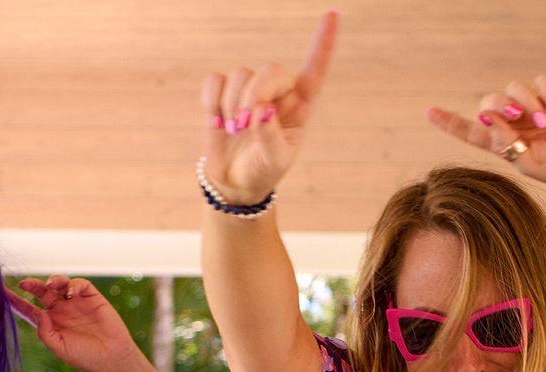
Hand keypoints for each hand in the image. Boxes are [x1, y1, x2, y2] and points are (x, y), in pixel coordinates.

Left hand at [8, 276, 142, 371]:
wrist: (112, 359)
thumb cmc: (84, 358)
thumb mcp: (59, 347)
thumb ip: (45, 331)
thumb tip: (37, 311)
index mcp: (50, 322)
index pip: (29, 308)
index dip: (16, 301)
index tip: (2, 293)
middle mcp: (61, 310)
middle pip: (43, 292)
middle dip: (33, 285)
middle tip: (25, 284)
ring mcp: (77, 303)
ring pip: (60, 284)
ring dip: (54, 280)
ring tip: (51, 285)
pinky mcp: (93, 298)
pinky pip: (81, 284)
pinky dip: (75, 284)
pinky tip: (72, 293)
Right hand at [200, 11, 337, 203]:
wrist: (235, 181)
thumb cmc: (263, 171)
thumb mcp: (274, 161)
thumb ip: (270, 136)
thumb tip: (261, 111)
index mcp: (300, 106)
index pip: (315, 69)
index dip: (323, 42)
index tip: (333, 14)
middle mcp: (277, 92)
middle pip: (270, 69)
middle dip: (255, 94)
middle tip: (244, 125)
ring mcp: (249, 91)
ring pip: (240, 73)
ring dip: (233, 104)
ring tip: (234, 131)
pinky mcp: (223, 94)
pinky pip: (214, 80)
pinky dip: (212, 100)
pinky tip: (216, 120)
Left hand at [426, 75, 545, 193]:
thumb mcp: (527, 162)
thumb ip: (503, 140)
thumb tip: (485, 116)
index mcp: (505, 144)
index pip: (472, 131)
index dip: (451, 123)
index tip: (430, 113)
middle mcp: (516, 124)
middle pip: (491, 103)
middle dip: (500, 106)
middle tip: (517, 117)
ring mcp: (535, 108)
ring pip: (515, 89)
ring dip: (528, 102)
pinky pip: (542, 82)